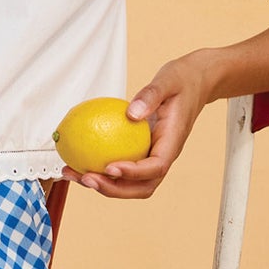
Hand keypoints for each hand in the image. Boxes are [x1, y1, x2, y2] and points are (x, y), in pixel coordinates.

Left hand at [60, 54, 209, 198]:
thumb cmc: (183, 80)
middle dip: (113, 189)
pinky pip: (121, 167)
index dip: (133, 173)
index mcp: (173, 142)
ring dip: (102, 185)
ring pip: (129, 184)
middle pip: (141, 187)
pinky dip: (100, 169)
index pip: (156, 167)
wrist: (194, 81)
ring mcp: (152, 156)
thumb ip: (151, 95)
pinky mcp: (141, 152)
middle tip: (86, 178)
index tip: (110, 168)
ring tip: (73, 174)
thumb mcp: (168, 80)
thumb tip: (131, 113)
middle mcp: (163, 155)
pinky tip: (76, 159)